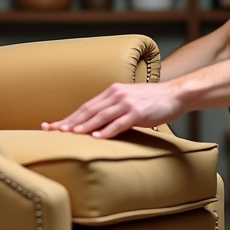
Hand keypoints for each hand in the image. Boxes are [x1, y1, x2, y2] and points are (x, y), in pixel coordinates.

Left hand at [42, 82, 185, 138]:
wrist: (175, 94)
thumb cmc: (152, 101)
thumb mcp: (129, 100)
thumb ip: (113, 108)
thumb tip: (97, 123)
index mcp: (112, 91)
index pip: (86, 106)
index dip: (69, 116)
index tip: (54, 126)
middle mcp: (117, 95)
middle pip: (89, 110)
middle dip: (71, 121)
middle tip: (55, 132)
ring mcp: (127, 103)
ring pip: (101, 116)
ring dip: (84, 126)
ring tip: (71, 135)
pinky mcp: (138, 112)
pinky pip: (119, 123)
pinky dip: (107, 131)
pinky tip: (97, 138)